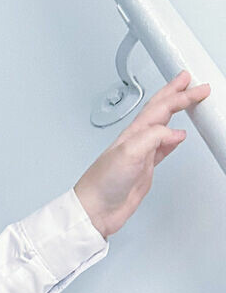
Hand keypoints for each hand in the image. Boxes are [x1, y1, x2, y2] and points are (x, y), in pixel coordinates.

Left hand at [74, 68, 211, 238]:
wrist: (95, 209)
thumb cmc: (102, 183)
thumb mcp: (129, 154)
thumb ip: (153, 138)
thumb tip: (176, 132)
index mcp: (133, 132)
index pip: (161, 107)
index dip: (180, 95)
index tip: (197, 88)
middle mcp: (137, 139)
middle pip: (160, 110)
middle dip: (176, 94)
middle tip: (191, 82)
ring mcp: (141, 153)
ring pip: (163, 125)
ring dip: (175, 111)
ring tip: (186, 100)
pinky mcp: (144, 168)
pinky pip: (163, 147)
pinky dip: (173, 139)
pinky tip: (178, 136)